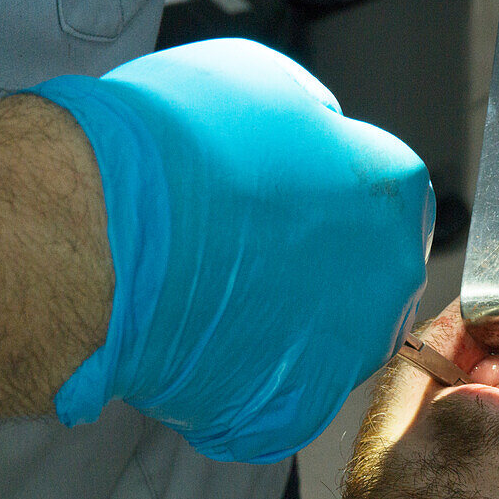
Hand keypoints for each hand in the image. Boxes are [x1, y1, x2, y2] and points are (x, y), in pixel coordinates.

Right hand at [29, 39, 434, 462]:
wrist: (102, 235)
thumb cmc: (173, 151)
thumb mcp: (263, 87)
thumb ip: (313, 126)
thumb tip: (316, 141)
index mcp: (396, 194)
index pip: (387, 206)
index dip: (333, 206)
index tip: (293, 210)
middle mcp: (391, 280)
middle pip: (366, 281)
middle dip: (315, 272)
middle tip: (247, 257)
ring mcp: (348, 353)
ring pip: (324, 343)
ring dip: (280, 327)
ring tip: (210, 298)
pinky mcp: (295, 411)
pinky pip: (278, 398)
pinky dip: (241, 379)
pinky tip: (196, 344)